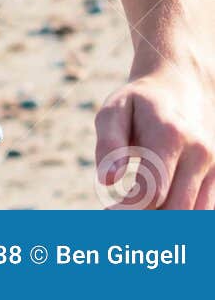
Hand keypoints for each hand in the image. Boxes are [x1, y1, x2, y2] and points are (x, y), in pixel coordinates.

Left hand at [95, 60, 214, 208]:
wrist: (179, 88)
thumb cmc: (138, 104)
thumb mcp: (115, 110)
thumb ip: (108, 143)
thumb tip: (108, 180)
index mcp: (170, 135)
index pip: (154, 192)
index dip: (128, 210)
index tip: (108, 211)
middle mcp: (199, 152)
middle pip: (175, 212)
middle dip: (145, 222)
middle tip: (121, 217)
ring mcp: (214, 167)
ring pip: (193, 219)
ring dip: (164, 225)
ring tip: (139, 213)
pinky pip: (203, 215)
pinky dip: (181, 222)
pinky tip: (158, 212)